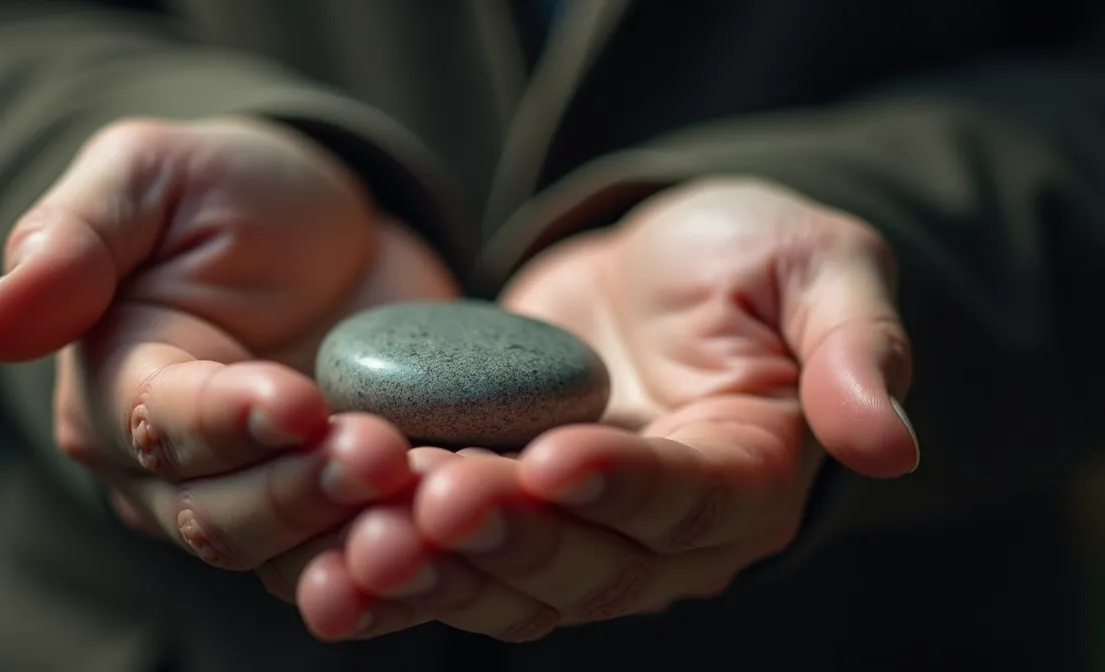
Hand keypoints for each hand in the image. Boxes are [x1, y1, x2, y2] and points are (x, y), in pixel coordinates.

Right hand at [0, 118, 457, 580]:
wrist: (328, 230)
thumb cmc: (225, 195)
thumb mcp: (149, 178)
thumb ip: (74, 239)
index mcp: (119, 393)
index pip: (160, 428)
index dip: (227, 422)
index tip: (299, 400)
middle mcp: (178, 472)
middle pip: (223, 516)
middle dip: (303, 493)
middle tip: (382, 454)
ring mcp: (266, 500)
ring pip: (296, 555)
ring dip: (358, 541)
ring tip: (427, 504)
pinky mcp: (343, 511)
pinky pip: (364, 553)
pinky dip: (407, 554)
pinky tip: (458, 529)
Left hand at [296, 178, 917, 639]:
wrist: (658, 272)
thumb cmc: (748, 261)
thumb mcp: (821, 270)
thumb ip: (855, 348)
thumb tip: (891, 441)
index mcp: (745, 479)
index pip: (687, 499)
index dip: (623, 487)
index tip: (555, 458)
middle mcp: (663, 536)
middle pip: (589, 563)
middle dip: (510, 535)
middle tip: (435, 499)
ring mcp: (580, 537)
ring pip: (512, 583)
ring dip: (438, 570)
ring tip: (364, 541)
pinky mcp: (509, 520)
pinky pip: (455, 566)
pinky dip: (398, 574)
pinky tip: (329, 569)